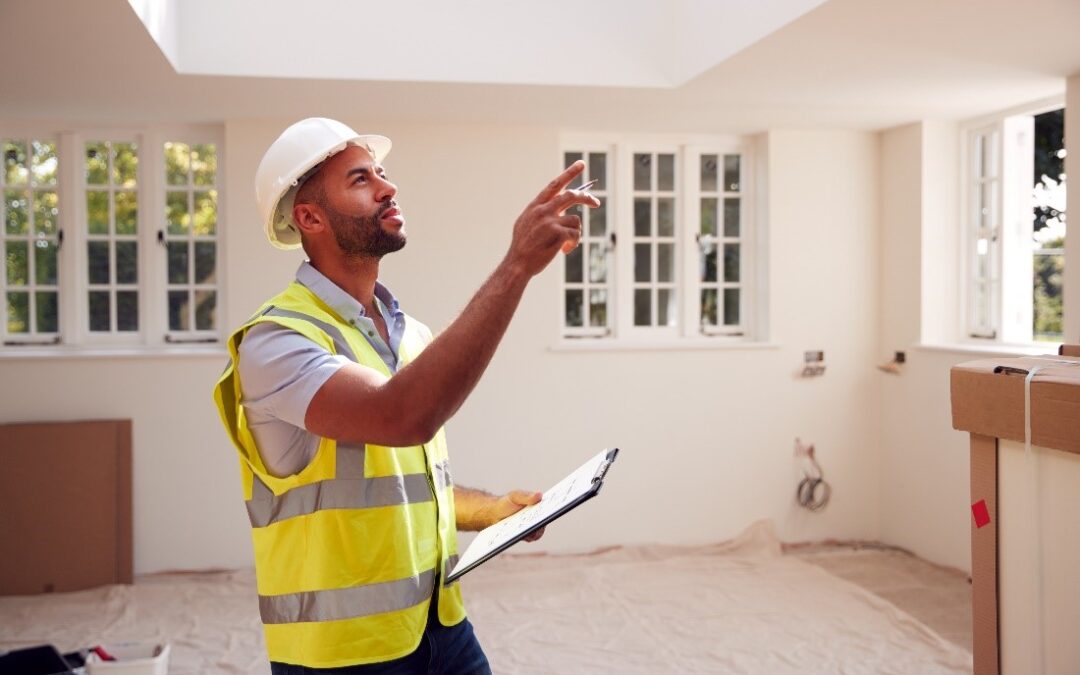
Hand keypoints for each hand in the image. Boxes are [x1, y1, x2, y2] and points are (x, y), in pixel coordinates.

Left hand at [484, 490, 545, 541]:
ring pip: (538, 533)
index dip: (553, 511)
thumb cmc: (506, 502)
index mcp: (539, 506)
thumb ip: (526, 496)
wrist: (493, 514)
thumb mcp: (514, 496)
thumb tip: (540, 495)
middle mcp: (538, 518)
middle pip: (545, 523)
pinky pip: (529, 538)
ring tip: (527, 530)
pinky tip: (520, 534)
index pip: (550, 509)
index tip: (550, 512)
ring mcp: (532, 528)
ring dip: (533, 532)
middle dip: (542, 523)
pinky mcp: (525, 536)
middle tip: (537, 524)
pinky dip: (526, 536)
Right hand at [506, 160, 600, 277]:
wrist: (518, 264)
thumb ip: (540, 213)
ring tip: (567, 243)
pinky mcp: (558, 234)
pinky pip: (576, 234)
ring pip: (576, 219)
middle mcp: (543, 210)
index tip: (582, 164)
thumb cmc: (523, 247)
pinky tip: (565, 251)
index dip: (569, 173)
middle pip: (571, 196)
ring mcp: (550, 221)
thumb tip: (560, 208)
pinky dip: (574, 243)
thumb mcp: (526, 223)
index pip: (555, 185)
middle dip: (586, 197)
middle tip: (596, 202)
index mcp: (535, 206)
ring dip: (576, 232)